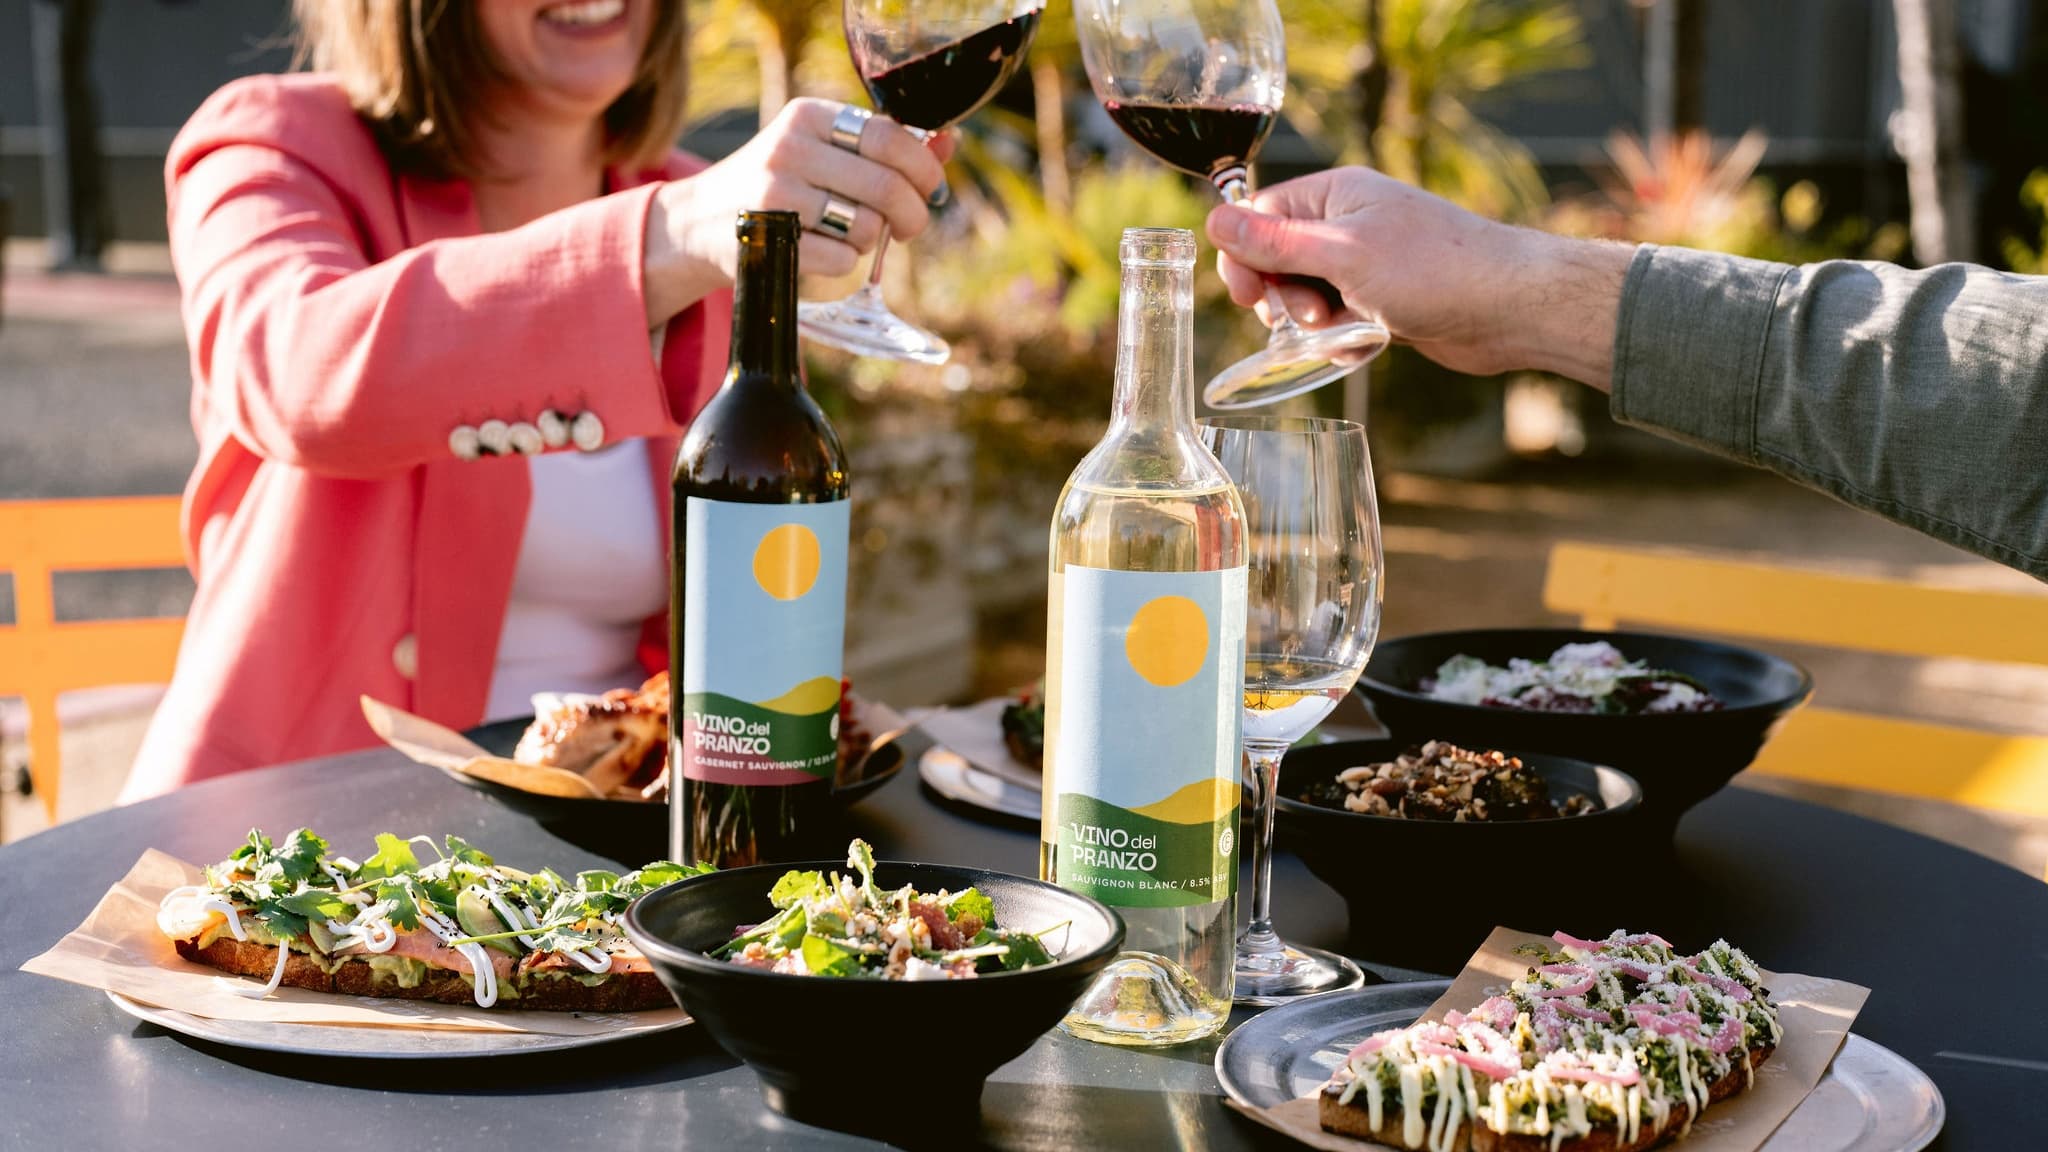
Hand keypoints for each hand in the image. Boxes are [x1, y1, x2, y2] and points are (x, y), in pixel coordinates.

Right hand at [644, 98, 955, 325]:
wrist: (699, 222)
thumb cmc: (780, 183)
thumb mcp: (824, 150)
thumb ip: (886, 146)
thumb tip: (952, 143)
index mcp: (809, 116)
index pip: (891, 137)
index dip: (925, 169)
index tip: (931, 189)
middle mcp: (790, 149)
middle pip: (888, 186)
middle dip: (913, 214)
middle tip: (908, 227)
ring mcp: (776, 196)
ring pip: (867, 227)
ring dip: (872, 240)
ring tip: (851, 234)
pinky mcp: (769, 241)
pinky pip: (842, 261)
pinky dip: (846, 263)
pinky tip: (824, 251)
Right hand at [1204, 167, 1632, 387]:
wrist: (1510, 309)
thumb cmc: (1434, 270)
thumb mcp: (1342, 255)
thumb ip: (1275, 242)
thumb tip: (1214, 221)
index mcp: (1335, 194)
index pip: (1260, 216)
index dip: (1245, 257)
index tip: (1249, 296)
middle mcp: (1347, 223)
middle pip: (1276, 261)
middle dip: (1283, 297)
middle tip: (1307, 316)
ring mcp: (1365, 265)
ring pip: (1305, 298)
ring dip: (1314, 325)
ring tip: (1345, 332)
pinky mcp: (1381, 302)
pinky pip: (1336, 324)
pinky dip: (1342, 341)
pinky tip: (1367, 347)